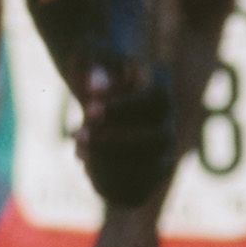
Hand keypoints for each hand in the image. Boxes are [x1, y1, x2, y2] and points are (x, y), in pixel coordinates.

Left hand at [74, 59, 175, 209]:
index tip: (89, 107)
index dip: (125, 108)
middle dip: (115, 142)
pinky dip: (109, 183)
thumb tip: (96, 86)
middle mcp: (168, 119)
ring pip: (153, 169)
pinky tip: (85, 163)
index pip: (157, 99)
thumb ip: (94, 66)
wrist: (99, 92)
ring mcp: (163, 149)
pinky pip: (138, 190)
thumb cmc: (95, 68)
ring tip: (78, 150)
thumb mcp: (89, 56)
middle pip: (158, 139)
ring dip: (111, 165)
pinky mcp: (149, 174)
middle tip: (77, 135)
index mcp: (160, 85)